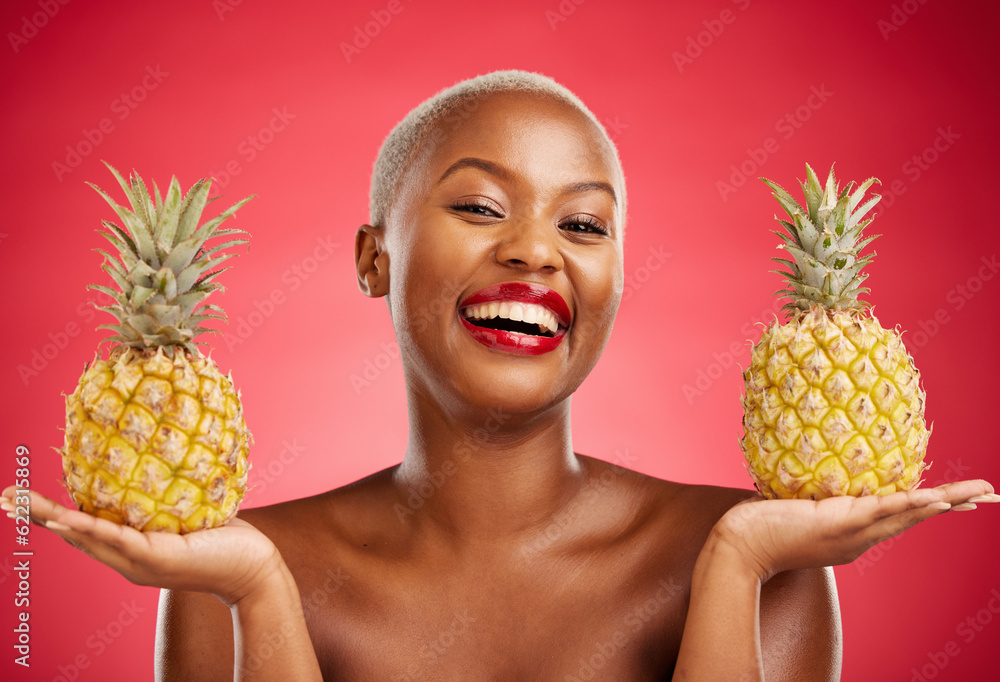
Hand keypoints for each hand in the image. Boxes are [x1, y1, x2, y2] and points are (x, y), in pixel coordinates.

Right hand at [2, 486, 279, 605]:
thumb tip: (167, 450)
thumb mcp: (190, 512)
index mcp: (131, 549)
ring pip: (86, 537)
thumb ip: (170, 493)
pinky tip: (69, 517)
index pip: (85, 530)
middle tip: (4, 496)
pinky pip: (117, 539)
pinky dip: (90, 527)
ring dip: (52, 519)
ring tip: (22, 504)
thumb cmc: (226, 538)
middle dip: (38, 516)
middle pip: (73, 535)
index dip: (54, 514)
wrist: (252, 568)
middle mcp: (127, 560)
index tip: (25, 497)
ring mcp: (138, 562)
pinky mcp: (155, 558)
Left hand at [712, 479, 997, 581]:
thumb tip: (802, 465)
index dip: (928, 508)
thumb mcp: (792, 507)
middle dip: (953, 506)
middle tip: (989, 496)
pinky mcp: (842, 522)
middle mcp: (859, 537)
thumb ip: (806, 492)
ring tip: (978, 494)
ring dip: (945, 502)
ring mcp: (853, 531)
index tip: (954, 499)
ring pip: (908, 514)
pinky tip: (937, 499)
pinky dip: (913, 505)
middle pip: (915, 517)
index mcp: (851, 533)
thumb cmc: (757, 527)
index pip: (898, 517)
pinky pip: (884, 511)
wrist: (739, 547)